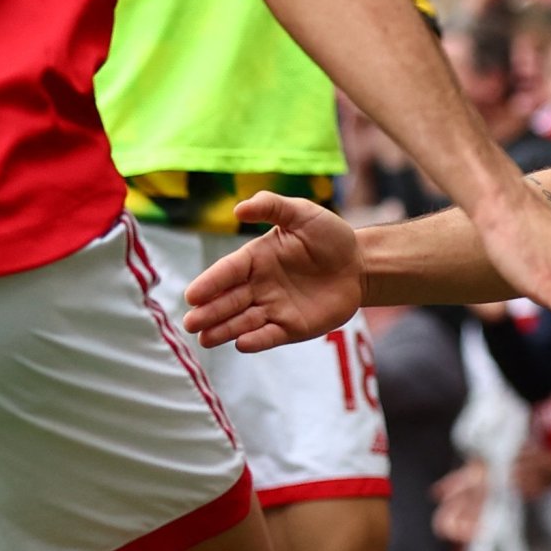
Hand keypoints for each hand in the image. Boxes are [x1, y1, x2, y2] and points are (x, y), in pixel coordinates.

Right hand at [183, 194, 367, 351]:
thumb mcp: (302, 213)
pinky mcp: (291, 327)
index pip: (227, 272)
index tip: (192, 295)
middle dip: (209, 312)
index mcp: (255, 258)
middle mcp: (258, 286)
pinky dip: (256, 341)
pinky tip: (241, 344)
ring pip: (243, 321)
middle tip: (190, 323)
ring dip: (223, 330)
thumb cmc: (329, 236)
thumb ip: (272, 207)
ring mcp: (273, 308)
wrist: (360, 264)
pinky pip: (269, 335)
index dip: (210, 283)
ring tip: (204, 338)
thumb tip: (238, 209)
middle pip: (228, 300)